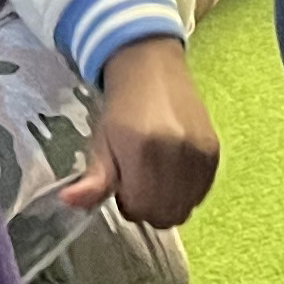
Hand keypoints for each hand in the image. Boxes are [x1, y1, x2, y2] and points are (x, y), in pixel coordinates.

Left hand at [65, 35, 223, 227]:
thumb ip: (93, 179)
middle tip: (139, 184)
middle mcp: (176, 151)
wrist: (153, 69)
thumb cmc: (122, 108)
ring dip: (168, 203)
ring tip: (156, 178)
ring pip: (186, 208)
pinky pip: (202, 193)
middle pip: (165, 214)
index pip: (141, 208)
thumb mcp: (100, 142)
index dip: (128, 205)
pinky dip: (186, 193)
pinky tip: (173, 173)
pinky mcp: (214, 150)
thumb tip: (69, 202)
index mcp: (142, 149)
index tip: (122, 187)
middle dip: (149, 208)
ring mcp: (199, 152)